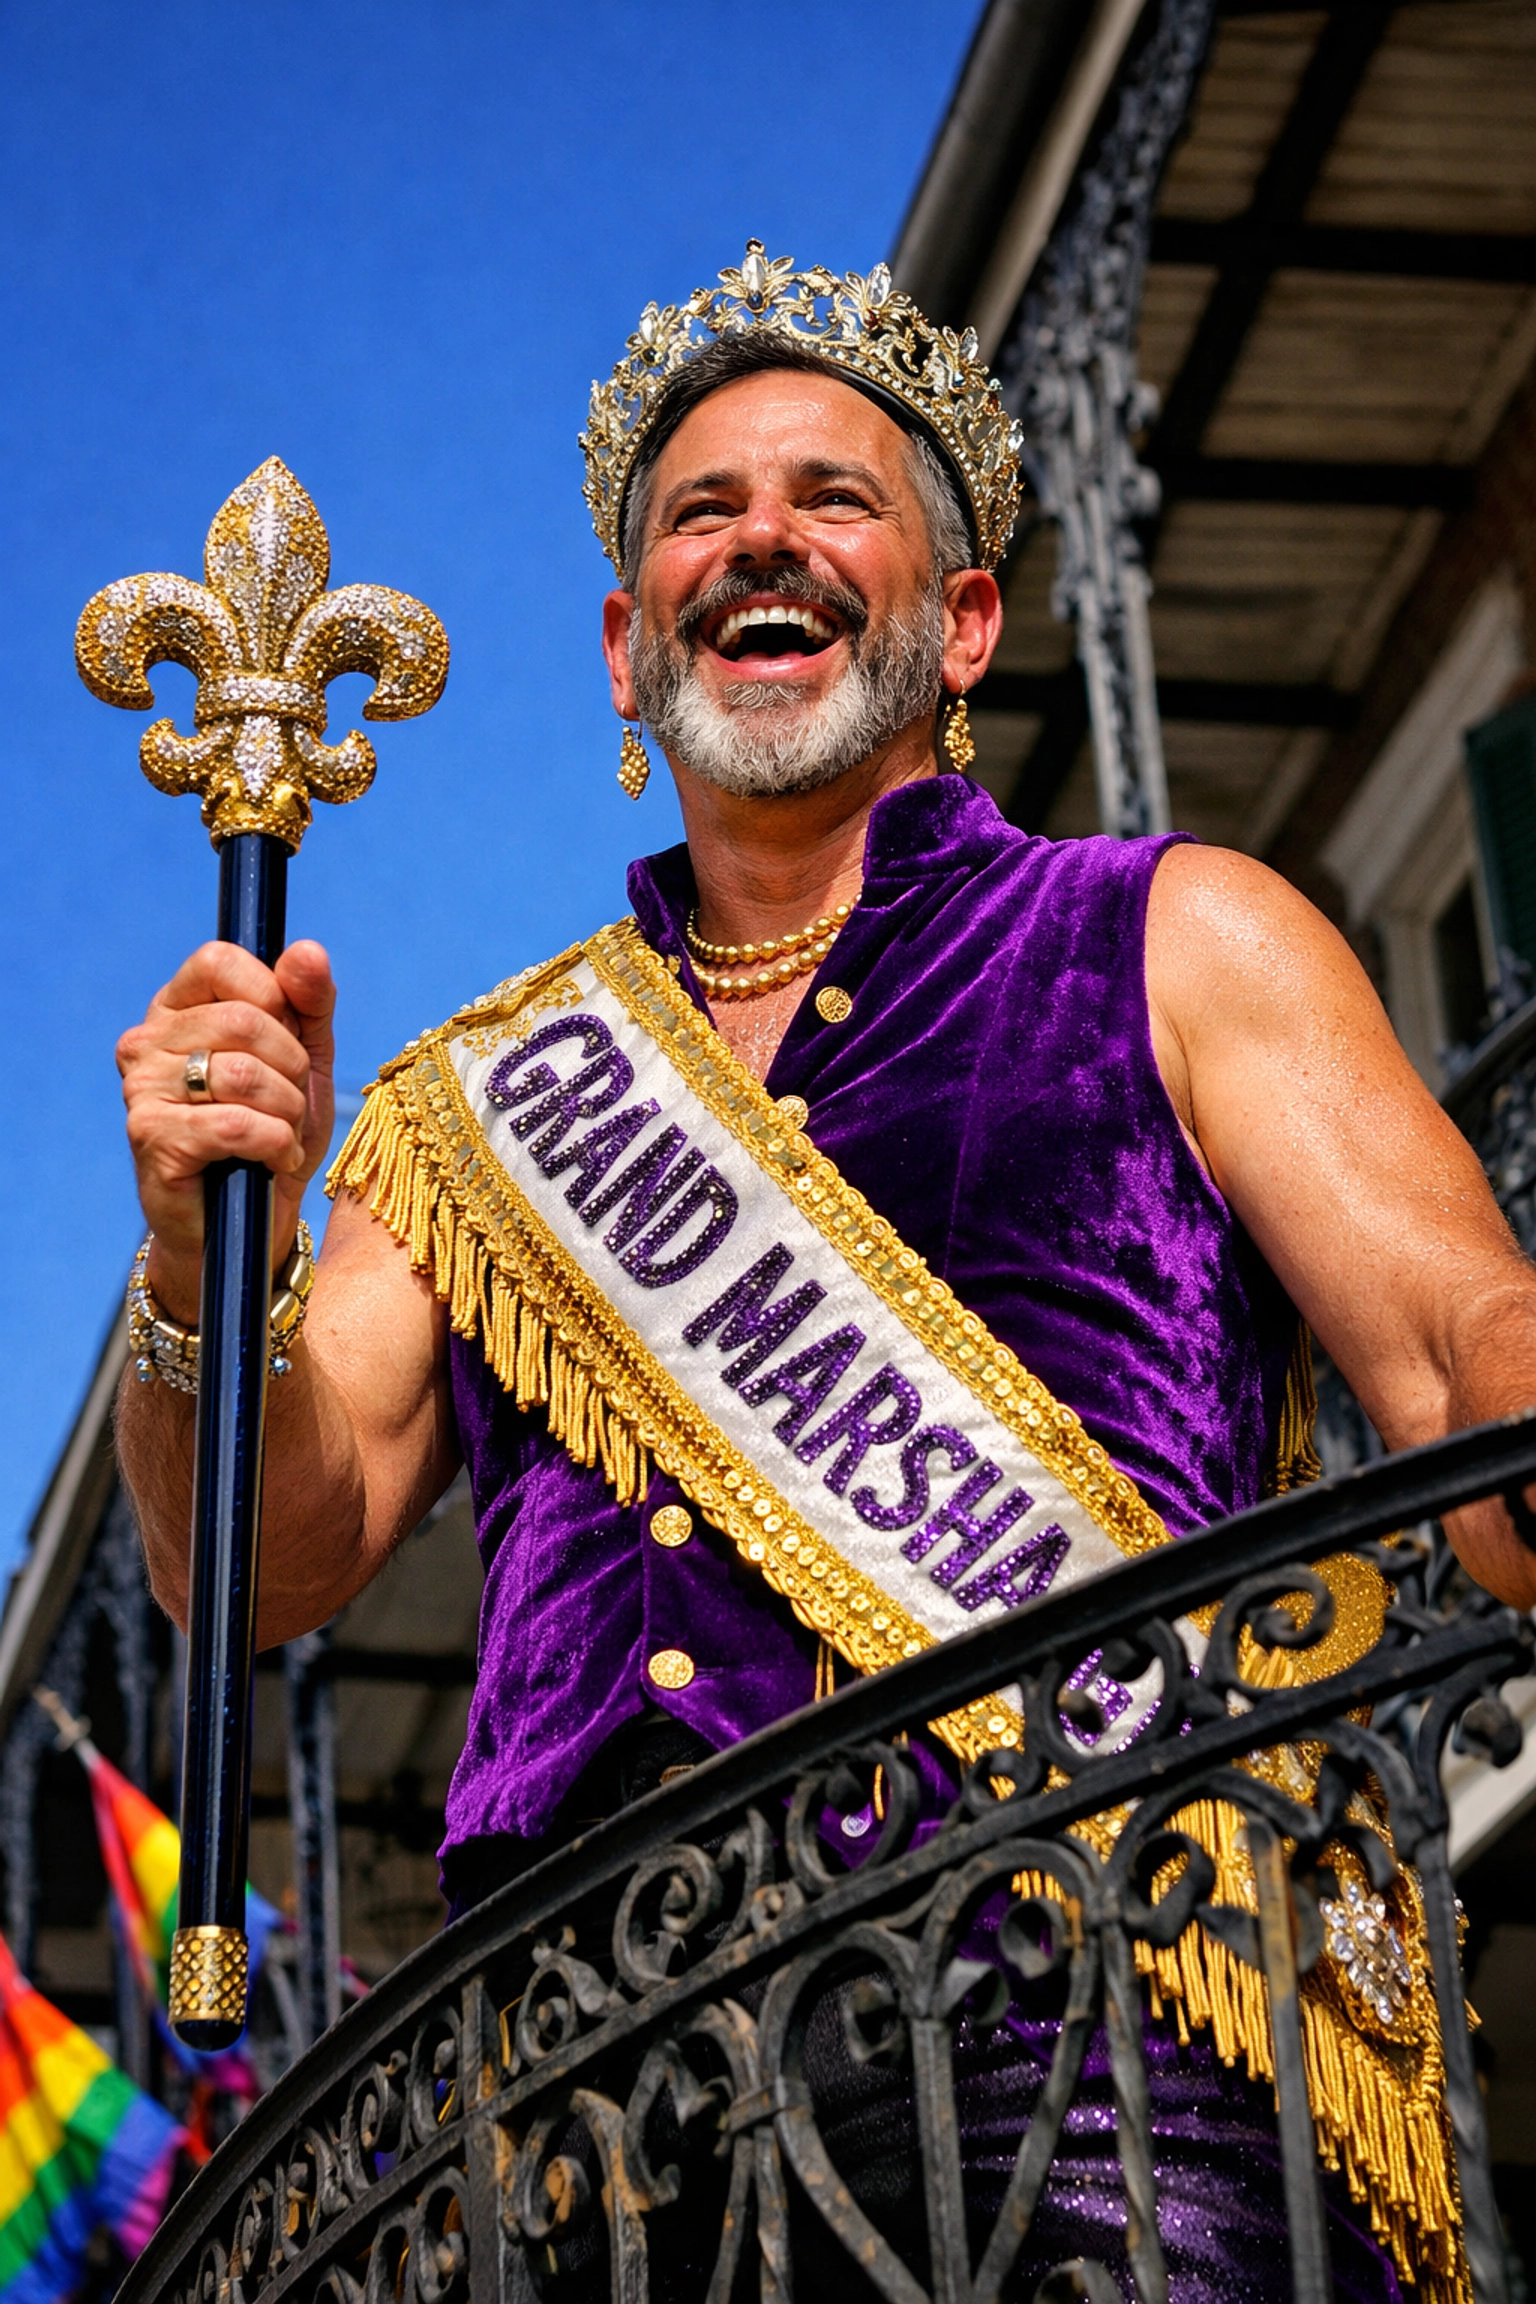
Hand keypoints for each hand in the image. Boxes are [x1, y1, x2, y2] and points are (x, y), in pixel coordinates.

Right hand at [116, 940, 336, 1321]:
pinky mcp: (151, 1137)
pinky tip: (270, 1160)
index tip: (289, 1039)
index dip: (272, 995)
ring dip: (287, 1111)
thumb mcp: (306, 1062)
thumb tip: (307, 950)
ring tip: (282, 1135)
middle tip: (290, 1104)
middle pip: (245, 1021)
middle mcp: (147, 1041)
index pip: (219, 960)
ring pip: (244, 1073)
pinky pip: (236, 1123)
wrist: (250, 1222)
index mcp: (178, 1009)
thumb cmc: (274, 1134)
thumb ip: (309, 1003)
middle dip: (292, 1068)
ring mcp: (142, 1089)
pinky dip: (274, 1143)